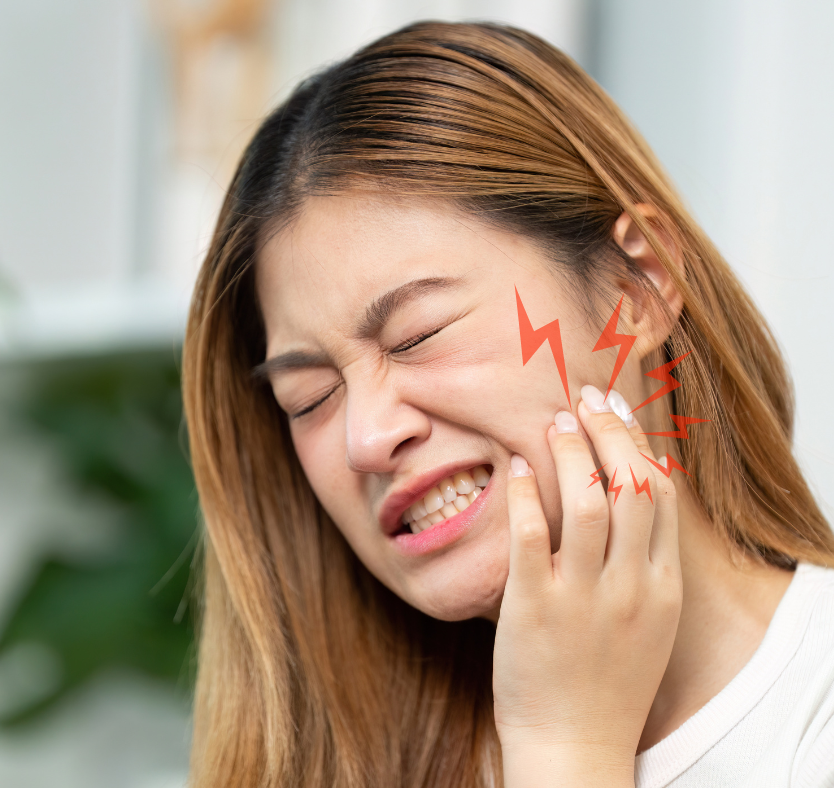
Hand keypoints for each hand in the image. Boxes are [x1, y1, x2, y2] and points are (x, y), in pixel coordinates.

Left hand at [492, 384, 682, 786]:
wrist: (575, 745)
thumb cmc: (606, 681)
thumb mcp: (647, 621)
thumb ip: (643, 565)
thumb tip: (624, 500)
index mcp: (662, 587)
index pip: (662, 495)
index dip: (639, 443)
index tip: (617, 410)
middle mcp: (631, 587)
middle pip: (631, 486)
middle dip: (610, 432)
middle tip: (585, 401)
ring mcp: (583, 597)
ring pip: (587, 502)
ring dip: (571, 453)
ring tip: (554, 424)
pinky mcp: (534, 608)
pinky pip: (530, 535)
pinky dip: (523, 493)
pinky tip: (511, 466)